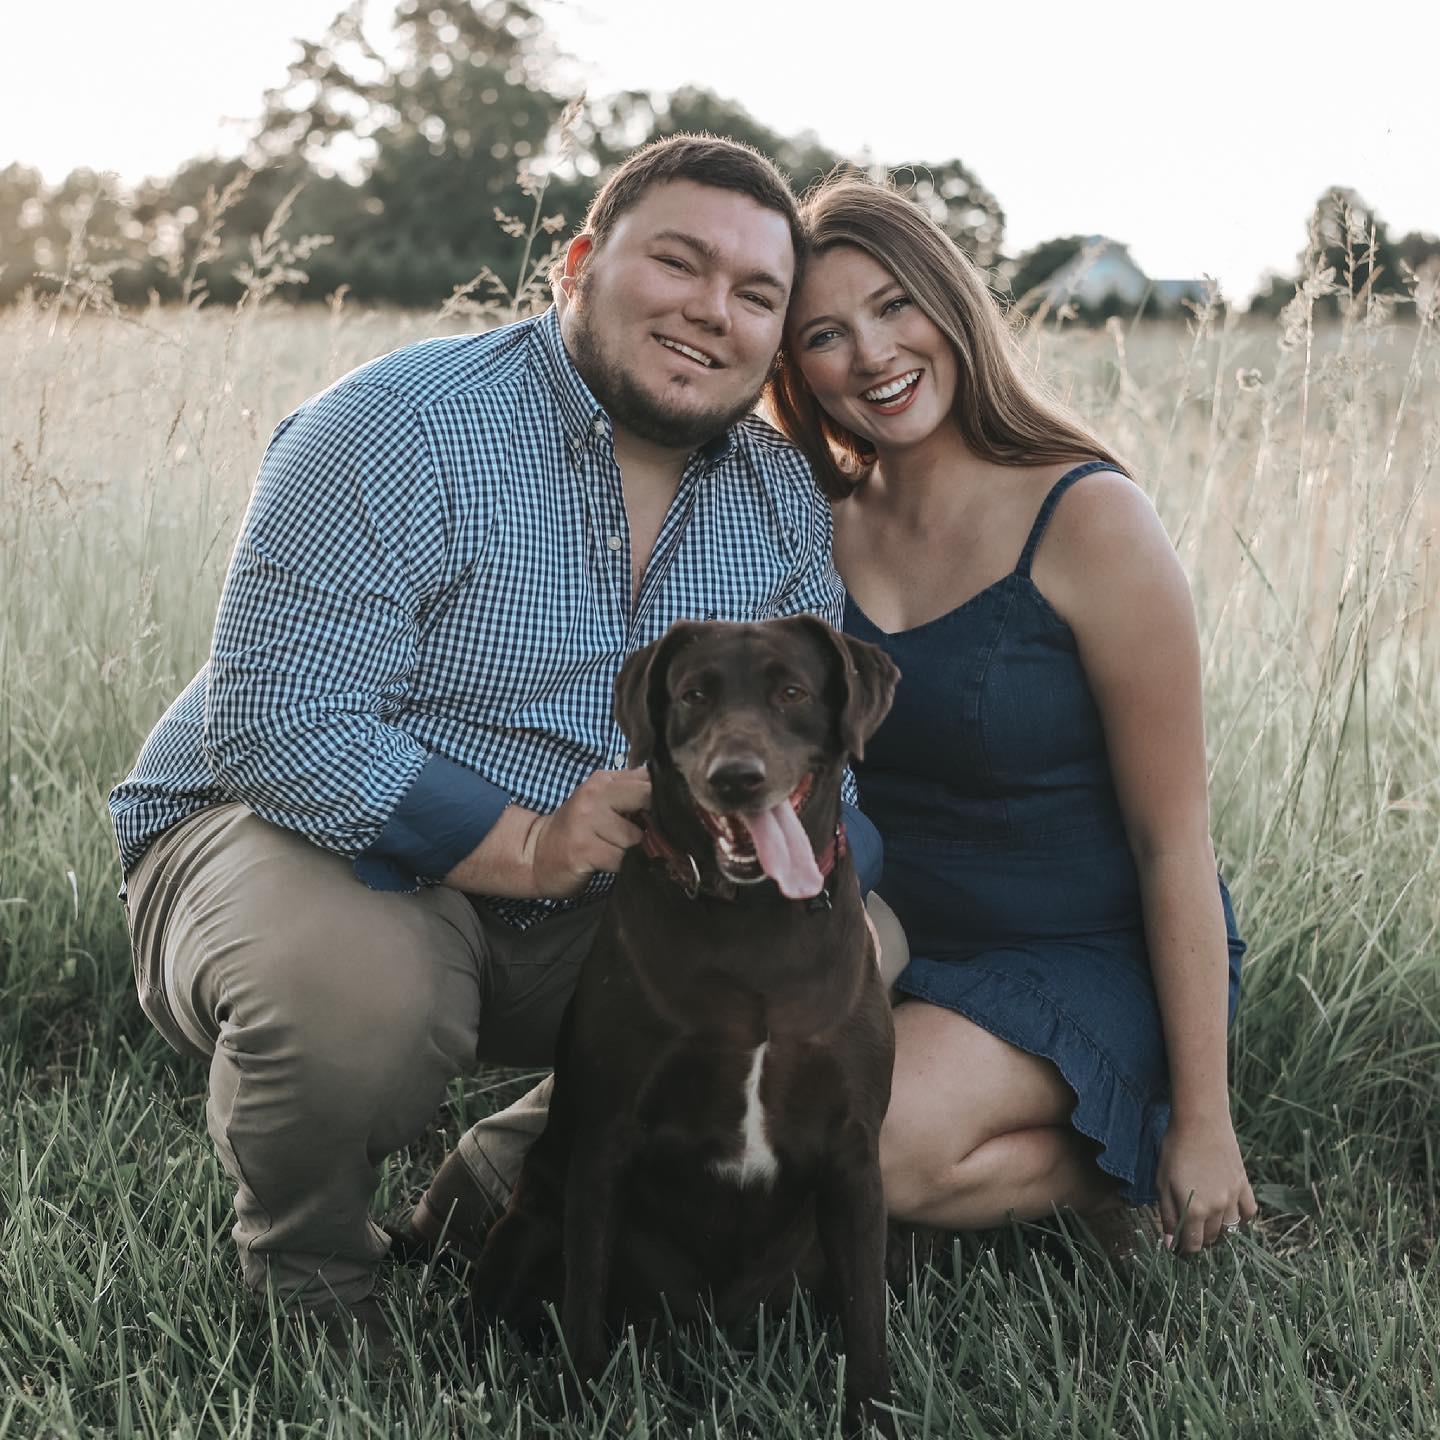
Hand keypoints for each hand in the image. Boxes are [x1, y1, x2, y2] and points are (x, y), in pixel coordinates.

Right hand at [525, 769, 650, 898]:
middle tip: (638, 835)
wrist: (536, 854)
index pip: (647, 778)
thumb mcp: (602, 802)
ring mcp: (586, 821)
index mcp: (602, 780)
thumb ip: (631, 793)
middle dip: (650, 822)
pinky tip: (604, 862)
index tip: (659, 815)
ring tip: (612, 850)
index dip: (661, 799)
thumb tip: (670, 795)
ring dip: (631, 850)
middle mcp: (594, 795)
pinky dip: (619, 866)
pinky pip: (620, 859)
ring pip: (636, 836)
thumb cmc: (578, 831)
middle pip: (647, 799)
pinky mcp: (583, 849)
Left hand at [1155, 1112, 1257, 1253]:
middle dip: (1200, 1239)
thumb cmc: (1175, 1150)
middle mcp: (1218, 1208)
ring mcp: (1234, 1197)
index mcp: (1195, 1210)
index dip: (1185, 1249)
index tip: (1179, 1246)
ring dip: (1219, 1232)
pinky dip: (1242, 1219)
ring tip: (1207, 1223)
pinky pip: (1249, 1213)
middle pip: (1212, 1238)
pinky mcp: (1244, 1185)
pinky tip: (1230, 1214)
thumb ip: (1168, 1215)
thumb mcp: (1162, 1182)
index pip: (1194, 1244)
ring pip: (1231, 1229)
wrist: (1201, 1122)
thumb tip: (1169, 1244)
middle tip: (1190, 1231)